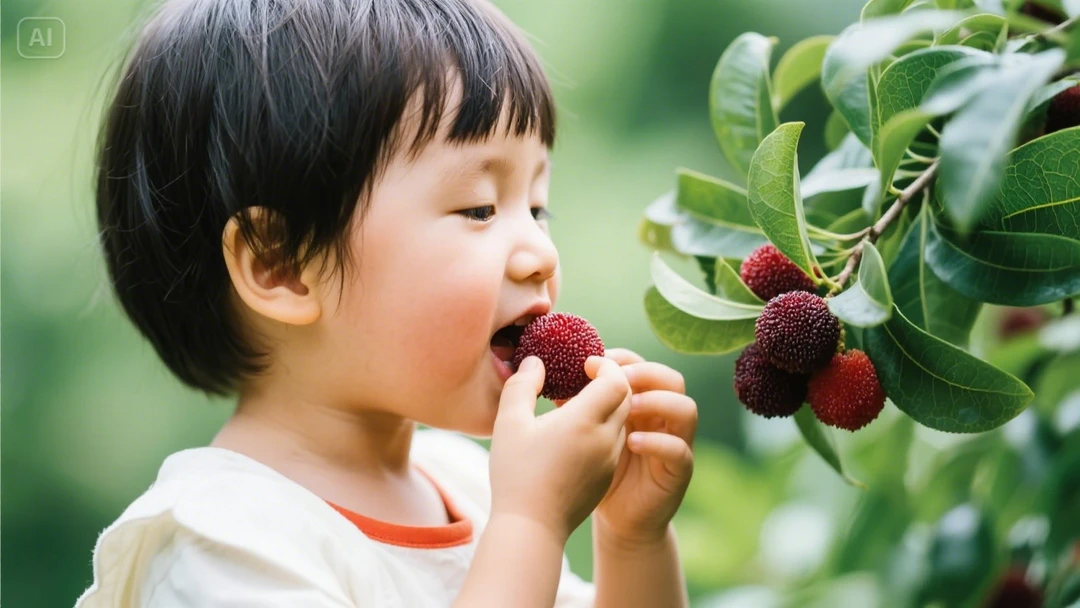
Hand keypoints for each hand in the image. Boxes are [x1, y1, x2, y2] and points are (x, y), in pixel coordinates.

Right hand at [488, 356, 632, 542]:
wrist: (531, 528)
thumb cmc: (516, 473)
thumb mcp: (510, 423)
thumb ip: (522, 386)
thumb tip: (535, 362)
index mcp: (584, 420)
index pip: (616, 380)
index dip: (606, 366)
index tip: (587, 365)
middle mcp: (604, 439)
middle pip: (626, 398)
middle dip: (611, 383)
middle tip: (586, 379)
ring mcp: (608, 460)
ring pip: (622, 421)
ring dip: (608, 408)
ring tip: (579, 407)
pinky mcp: (606, 478)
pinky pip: (615, 444)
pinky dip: (604, 430)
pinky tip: (577, 436)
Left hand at [588, 349, 696, 545]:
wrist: (616, 518)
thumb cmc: (599, 470)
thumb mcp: (585, 432)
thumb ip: (576, 405)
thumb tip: (550, 377)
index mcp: (642, 402)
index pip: (644, 366)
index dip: (624, 358)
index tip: (594, 360)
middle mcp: (663, 418)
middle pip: (672, 379)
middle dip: (645, 373)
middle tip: (617, 378)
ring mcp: (676, 442)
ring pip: (686, 409)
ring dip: (658, 402)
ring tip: (629, 406)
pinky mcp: (679, 471)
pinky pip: (680, 450)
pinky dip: (658, 443)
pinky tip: (632, 443)